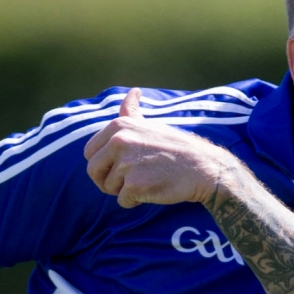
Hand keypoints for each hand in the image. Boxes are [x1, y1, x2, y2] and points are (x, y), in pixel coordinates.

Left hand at [83, 89, 241, 207]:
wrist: (204, 168)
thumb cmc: (176, 148)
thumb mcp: (151, 124)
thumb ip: (132, 111)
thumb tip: (132, 92)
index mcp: (118, 127)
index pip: (89, 152)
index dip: (104, 164)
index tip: (121, 166)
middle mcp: (118, 142)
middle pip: (93, 171)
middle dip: (107, 180)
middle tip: (130, 180)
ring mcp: (126, 163)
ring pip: (108, 188)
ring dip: (124, 191)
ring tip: (147, 180)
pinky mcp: (134, 185)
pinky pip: (123, 201)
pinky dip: (136, 201)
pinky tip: (154, 190)